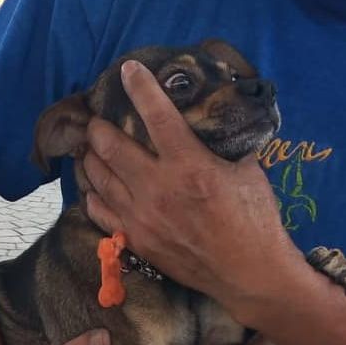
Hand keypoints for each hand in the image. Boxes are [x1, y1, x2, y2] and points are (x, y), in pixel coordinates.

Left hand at [82, 60, 308, 324]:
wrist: (250, 274)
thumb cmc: (255, 220)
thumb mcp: (248, 171)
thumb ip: (225, 143)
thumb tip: (215, 117)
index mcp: (189, 165)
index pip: (156, 116)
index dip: (140, 87)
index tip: (128, 70)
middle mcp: (158, 188)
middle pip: (110, 145)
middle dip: (98, 125)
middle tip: (97, 117)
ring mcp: (142, 216)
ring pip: (98, 177)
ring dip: (90, 156)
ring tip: (90, 145)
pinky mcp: (136, 239)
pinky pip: (99, 211)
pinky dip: (92, 193)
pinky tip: (94, 185)